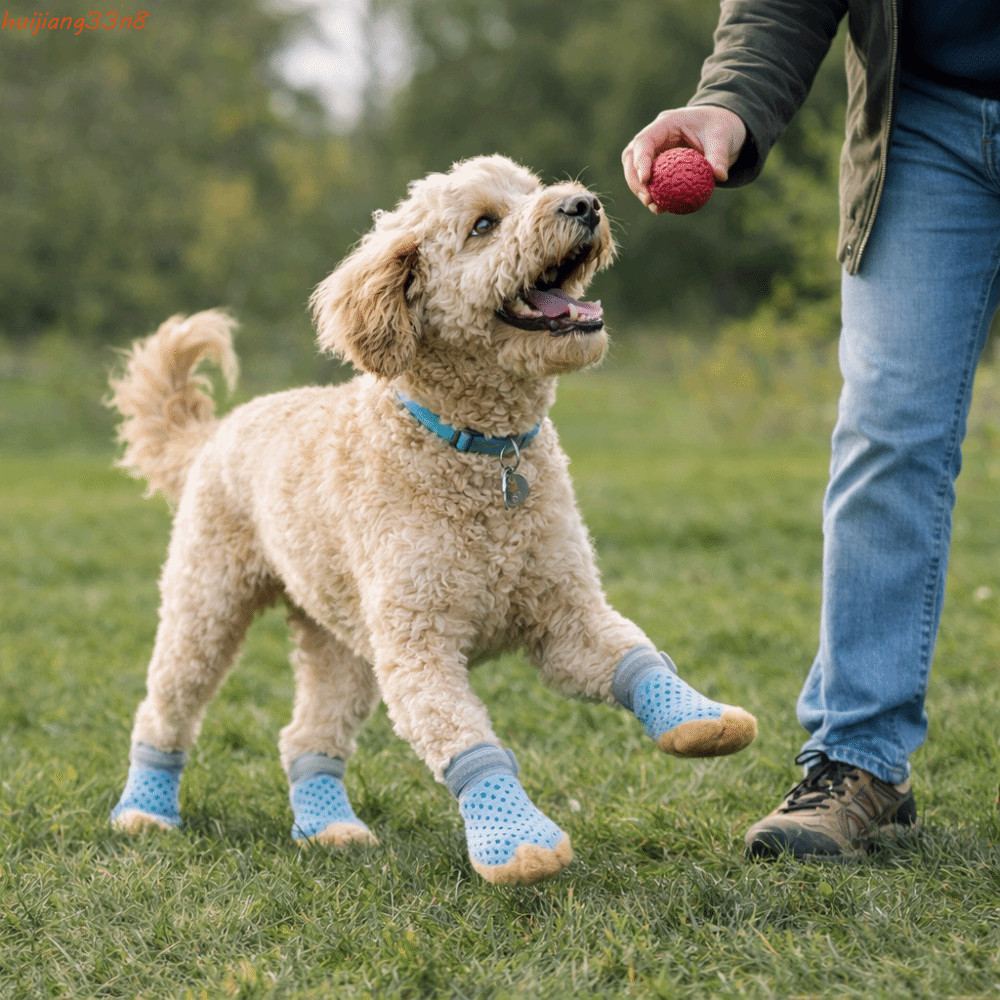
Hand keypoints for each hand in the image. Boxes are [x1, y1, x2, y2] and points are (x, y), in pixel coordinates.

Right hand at [622, 106, 746, 211]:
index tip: (646, 179)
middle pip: (631, 156)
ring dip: (639, 190)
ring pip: (635, 170)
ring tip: (654, 206)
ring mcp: (654, 151)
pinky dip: (652, 195)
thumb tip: (719, 176)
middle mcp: (655, 137)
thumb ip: (719, 155)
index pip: (644, 140)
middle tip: (647, 198)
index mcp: (666, 123)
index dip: (641, 159)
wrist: (721, 129)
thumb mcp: (723, 137)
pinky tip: (660, 208)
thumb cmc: (720, 127)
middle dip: (634, 179)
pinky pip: (649, 181)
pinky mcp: (658, 165)